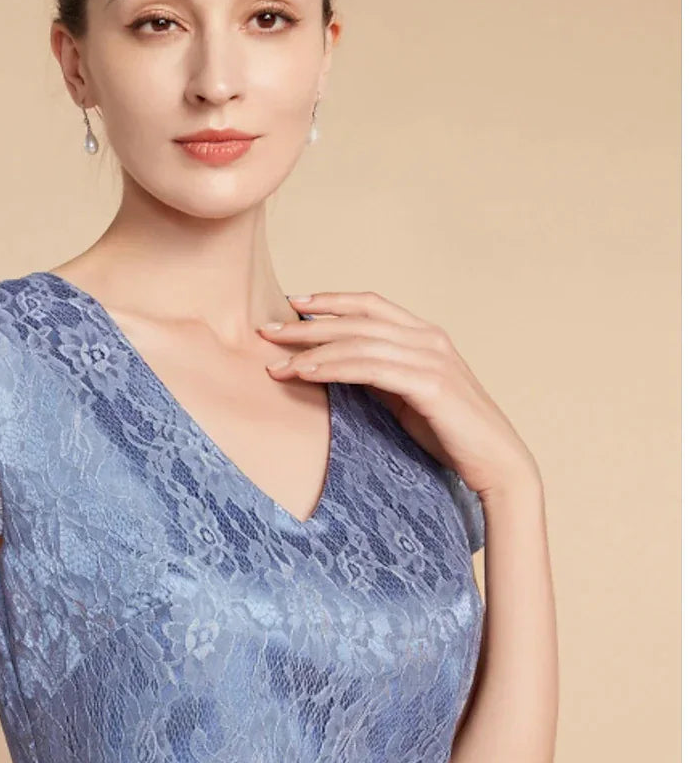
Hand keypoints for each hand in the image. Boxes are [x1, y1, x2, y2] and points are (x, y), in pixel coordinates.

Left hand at [260, 290, 535, 497]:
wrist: (496, 462)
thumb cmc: (451, 433)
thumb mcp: (408, 396)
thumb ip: (380, 375)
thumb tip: (339, 365)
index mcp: (426, 336)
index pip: (372, 304)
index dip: (331, 300)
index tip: (293, 302)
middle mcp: (430, 339)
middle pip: (358, 320)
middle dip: (308, 324)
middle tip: (266, 330)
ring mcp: (432, 359)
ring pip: (360, 343)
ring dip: (313, 350)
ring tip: (277, 362)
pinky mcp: (430, 384)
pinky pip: (370, 369)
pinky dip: (334, 368)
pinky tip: (307, 373)